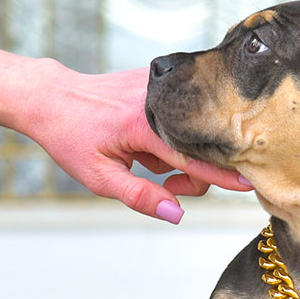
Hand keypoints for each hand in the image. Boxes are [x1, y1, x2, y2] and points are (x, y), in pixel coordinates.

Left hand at [24, 62, 252, 222]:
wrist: (51, 97)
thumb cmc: (71, 138)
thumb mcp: (99, 177)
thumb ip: (140, 197)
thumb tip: (176, 214)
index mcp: (141, 123)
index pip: (191, 155)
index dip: (219, 174)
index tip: (248, 183)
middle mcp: (156, 100)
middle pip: (198, 148)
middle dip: (190, 175)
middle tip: (165, 186)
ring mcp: (160, 88)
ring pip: (192, 135)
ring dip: (177, 155)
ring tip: (146, 160)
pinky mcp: (160, 84)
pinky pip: (183, 119)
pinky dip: (172, 136)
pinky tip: (149, 140)